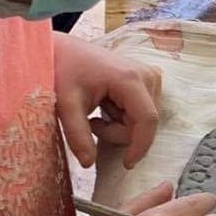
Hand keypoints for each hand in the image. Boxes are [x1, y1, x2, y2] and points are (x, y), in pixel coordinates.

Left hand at [54, 35, 161, 168]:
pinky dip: (123, 116)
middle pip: (144, 122)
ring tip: (98, 112)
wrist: (65, 50)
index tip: (126, 165)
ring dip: (120, 125)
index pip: (147, 119)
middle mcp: (148, 75)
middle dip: (117, 132)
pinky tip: (107, 105)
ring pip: (143, 119)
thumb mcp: (65, 105)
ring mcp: (151, 76)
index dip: (140, 145)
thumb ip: (77, 135)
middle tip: (92, 124)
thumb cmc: (64, 72)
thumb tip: (89, 163)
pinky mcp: (148, 79)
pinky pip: (143, 111)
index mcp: (131, 79)